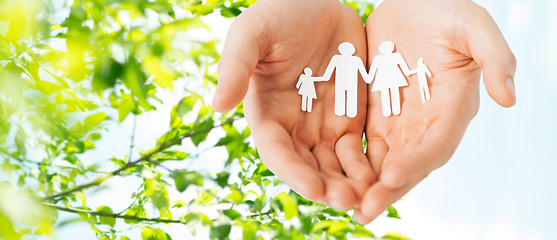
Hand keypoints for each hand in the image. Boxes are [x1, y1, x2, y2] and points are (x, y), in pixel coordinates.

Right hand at [213, 0, 372, 209]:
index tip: (314, 188)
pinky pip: (359, 149)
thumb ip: (235, 66)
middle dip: (327, 186)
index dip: (294, 173)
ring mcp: (323, 125)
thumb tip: (217, 105)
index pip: (278, 152)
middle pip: (309, 167)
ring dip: (350, 184)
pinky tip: (382, 177)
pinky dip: (369, 165)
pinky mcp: (350, 118)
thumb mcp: (252, 33)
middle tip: (348, 201)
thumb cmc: (279, 14)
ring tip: (369, 197)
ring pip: (336, 165)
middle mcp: (294, 127)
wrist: (317, 2)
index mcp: (267, 114)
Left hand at [355, 0, 515, 222]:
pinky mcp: (375, 113)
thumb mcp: (473, 25)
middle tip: (364, 210)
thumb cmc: (445, 10)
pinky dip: (351, 161)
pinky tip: (333, 176)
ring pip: (383, 159)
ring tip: (346, 204)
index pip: (436, 144)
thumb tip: (509, 99)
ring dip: (366, 184)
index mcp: (453, 106)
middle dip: (388, 188)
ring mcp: (399, 119)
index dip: (417, 162)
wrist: (413, 2)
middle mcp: (426, 121)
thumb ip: (495, 57)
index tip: (392, 177)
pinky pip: (362, 142)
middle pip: (408, 162)